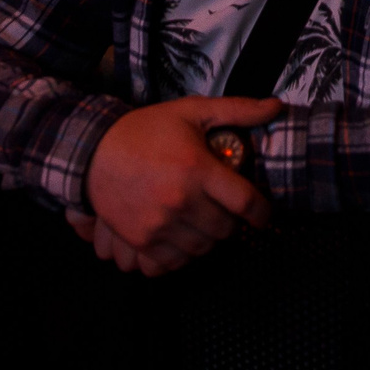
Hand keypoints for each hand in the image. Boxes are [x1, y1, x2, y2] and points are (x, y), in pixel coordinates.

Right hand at [82, 95, 280, 275]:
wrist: (93, 153)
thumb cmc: (146, 130)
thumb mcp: (191, 112)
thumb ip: (237, 110)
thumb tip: (276, 106)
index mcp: (197, 170)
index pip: (245, 202)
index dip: (262, 212)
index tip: (263, 214)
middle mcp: (181, 201)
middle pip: (225, 230)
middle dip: (232, 222)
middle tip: (225, 211)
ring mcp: (159, 225)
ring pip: (202, 249)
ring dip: (209, 239)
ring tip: (204, 221)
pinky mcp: (141, 241)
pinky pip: (173, 263)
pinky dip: (182, 255)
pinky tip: (182, 237)